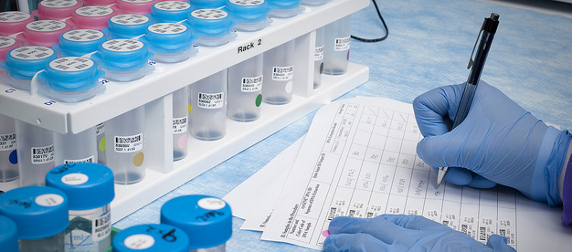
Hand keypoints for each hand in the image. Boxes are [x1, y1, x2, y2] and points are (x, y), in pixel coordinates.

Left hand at [324, 214, 514, 251]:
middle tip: (333, 228)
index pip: (398, 222)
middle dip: (351, 228)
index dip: (379, 223)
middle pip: (372, 229)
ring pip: (361, 244)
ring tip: (328, 243)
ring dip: (342, 243)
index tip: (368, 224)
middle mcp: (409, 244)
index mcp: (429, 235)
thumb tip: (498, 243)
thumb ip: (491, 247)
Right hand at [413, 81, 570, 203]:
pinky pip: (458, 159)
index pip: (425, 105)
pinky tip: (484, 175)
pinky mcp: (480, 147)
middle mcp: (469, 108)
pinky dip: (467, 172)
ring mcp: (474, 129)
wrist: (547, 169)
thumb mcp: (464, 147)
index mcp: (466, 94)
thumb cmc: (511, 148)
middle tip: (459, 164)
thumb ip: (432, 149)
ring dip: (457, 167)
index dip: (428, 127)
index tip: (444, 142)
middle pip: (434, 131)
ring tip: (474, 173)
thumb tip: (423, 152)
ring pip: (444, 149)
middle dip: (445, 154)